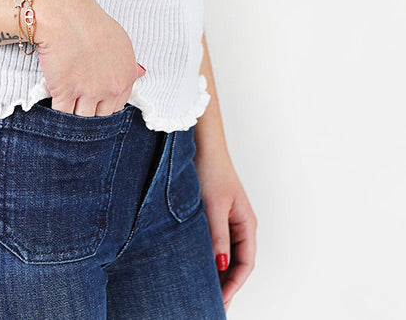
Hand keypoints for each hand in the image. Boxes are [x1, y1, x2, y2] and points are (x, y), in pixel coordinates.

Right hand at [34, 0, 143, 115]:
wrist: (62, 13)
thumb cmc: (87, 19)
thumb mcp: (119, 39)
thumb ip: (129, 62)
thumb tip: (142, 72)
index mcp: (127, 74)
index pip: (117, 105)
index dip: (103, 103)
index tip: (94, 100)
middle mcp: (112, 85)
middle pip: (101, 115)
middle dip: (90, 111)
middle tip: (78, 101)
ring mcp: (90, 92)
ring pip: (82, 119)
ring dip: (73, 114)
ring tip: (65, 104)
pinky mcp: (66, 93)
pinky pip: (63, 114)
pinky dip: (57, 113)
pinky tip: (54, 102)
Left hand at [195, 146, 256, 311]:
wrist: (202, 143)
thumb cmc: (212, 169)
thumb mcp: (214, 206)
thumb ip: (218, 237)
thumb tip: (221, 266)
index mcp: (247, 224)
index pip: (246, 265)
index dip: (234, 286)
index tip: (221, 302)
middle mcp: (240, 224)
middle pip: (237, 263)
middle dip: (226, 284)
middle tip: (210, 302)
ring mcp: (227, 219)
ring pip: (225, 253)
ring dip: (216, 271)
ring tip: (202, 289)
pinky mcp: (214, 213)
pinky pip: (215, 242)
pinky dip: (209, 256)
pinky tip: (196, 264)